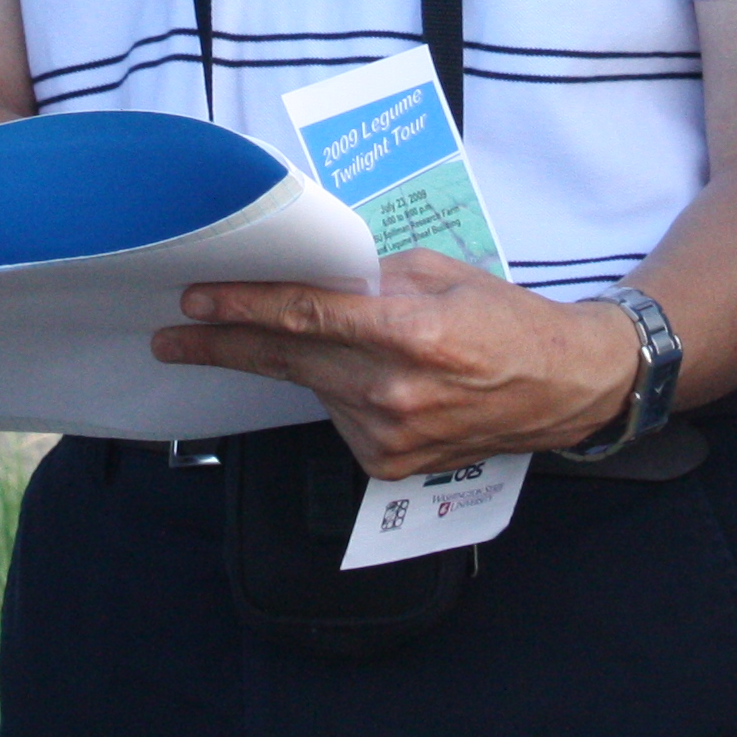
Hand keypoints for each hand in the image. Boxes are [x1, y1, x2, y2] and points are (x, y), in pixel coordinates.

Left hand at [152, 253, 638, 475]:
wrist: (562, 388)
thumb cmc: (506, 320)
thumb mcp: (441, 273)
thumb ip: (371, 277)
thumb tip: (309, 274)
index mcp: (412, 334)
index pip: (309, 316)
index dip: (245, 307)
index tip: (197, 300)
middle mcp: (396, 392)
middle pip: (289, 360)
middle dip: (225, 344)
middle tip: (174, 335)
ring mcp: (390, 436)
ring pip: (313, 388)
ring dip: (296, 363)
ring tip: (306, 341)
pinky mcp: (388, 463)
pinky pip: (338, 416)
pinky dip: (337, 391)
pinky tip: (365, 377)